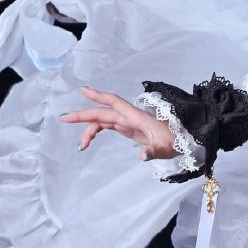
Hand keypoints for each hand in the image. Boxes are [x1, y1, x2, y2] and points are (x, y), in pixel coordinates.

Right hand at [59, 86, 176, 160]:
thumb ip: (154, 152)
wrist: (184, 141)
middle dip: (83, 115)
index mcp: (137, 117)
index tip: (82, 90)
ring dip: (89, 129)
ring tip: (81, 146)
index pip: (114, 103)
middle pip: (102, 112)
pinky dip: (97, 132)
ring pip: (103, 121)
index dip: (98, 96)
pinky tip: (89, 141)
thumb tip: (143, 157)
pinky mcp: (129, 129)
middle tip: (63, 118)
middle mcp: (130, 117)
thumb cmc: (175, 141)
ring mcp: (129, 122)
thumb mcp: (165, 149)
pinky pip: (108, 126)